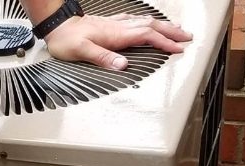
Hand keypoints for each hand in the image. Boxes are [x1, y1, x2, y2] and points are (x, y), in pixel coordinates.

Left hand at [44, 14, 192, 68]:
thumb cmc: (66, 40)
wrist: (57, 26)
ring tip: (176, 29)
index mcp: (116, 35)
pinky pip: (135, 21)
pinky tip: (149, 22)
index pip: (147, 36)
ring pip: (145, 22)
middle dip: (171, 32)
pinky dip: (147, 22)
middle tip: (187, 37)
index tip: (177, 49)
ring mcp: (115, 24)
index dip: (164, 43)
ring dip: (163, 25)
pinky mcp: (110, 24)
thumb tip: (122, 65)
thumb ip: (103, 57)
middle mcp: (118, 27)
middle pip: (151, 26)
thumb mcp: (81, 52)